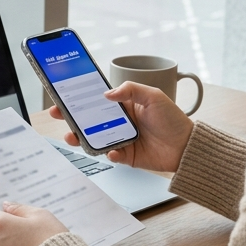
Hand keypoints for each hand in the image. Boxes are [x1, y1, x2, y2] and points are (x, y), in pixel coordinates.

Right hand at [51, 81, 193, 172]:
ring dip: (81, 137)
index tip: (65, 95)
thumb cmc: (173, 120)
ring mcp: (121, 139)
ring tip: (73, 136)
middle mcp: (120, 121)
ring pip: (94, 138)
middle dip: (71, 117)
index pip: (97, 99)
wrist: (186, 147)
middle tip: (59, 114)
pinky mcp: (125, 155)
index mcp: (124, 104)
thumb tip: (107, 93)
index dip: (80, 97)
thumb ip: (130, 90)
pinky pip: (110, 154)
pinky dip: (108, 153)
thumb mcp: (153, 96)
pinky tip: (112, 151)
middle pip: (89, 119)